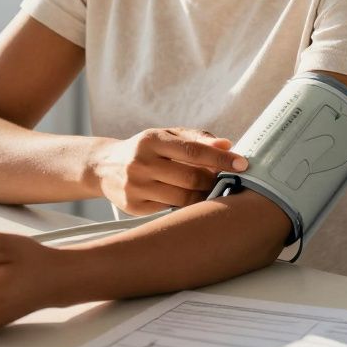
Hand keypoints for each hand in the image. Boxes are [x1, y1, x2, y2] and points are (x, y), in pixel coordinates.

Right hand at [88, 127, 247, 214]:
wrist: (104, 166)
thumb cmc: (144, 149)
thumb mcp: (166, 136)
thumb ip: (196, 139)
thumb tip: (227, 144)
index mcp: (152, 140)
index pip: (193, 151)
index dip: (221, 159)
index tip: (242, 164)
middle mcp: (141, 162)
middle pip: (191, 178)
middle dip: (213, 181)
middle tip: (222, 181)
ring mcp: (136, 186)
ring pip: (182, 198)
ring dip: (202, 196)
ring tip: (207, 191)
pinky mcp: (133, 206)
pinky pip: (169, 209)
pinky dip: (184, 206)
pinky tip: (186, 200)